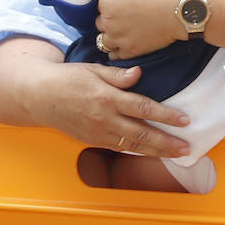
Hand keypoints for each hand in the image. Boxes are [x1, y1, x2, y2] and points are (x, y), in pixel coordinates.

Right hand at [30, 62, 190, 157]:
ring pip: (132, 146)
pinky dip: (138, 152)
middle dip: (167, 142)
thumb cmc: (68, 78)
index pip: (143, 108)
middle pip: (142, 133)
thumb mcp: (93, 70)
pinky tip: (153, 153)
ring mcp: (97, 132)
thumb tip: (139, 74)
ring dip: (157, 151)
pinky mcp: (91, 140)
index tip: (184, 120)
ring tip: (177, 154)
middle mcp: (103, 118)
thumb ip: (118, 75)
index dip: (166, 115)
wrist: (37, 96)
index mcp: (106, 98)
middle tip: (187, 147)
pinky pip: (119, 148)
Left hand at [96, 0, 184, 57]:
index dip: (113, 10)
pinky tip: (129, 46)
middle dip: (112, 24)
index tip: (123, 10)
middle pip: (101, 25)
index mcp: (107, 2)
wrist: (182, 8)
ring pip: (104, 42)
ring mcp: (118, 37)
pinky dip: (121, 52)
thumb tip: (121, 1)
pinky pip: (116, 56)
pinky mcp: (131, 50)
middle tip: (126, 22)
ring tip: (126, 36)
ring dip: (113, 39)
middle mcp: (108, 20)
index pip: (101, 9)